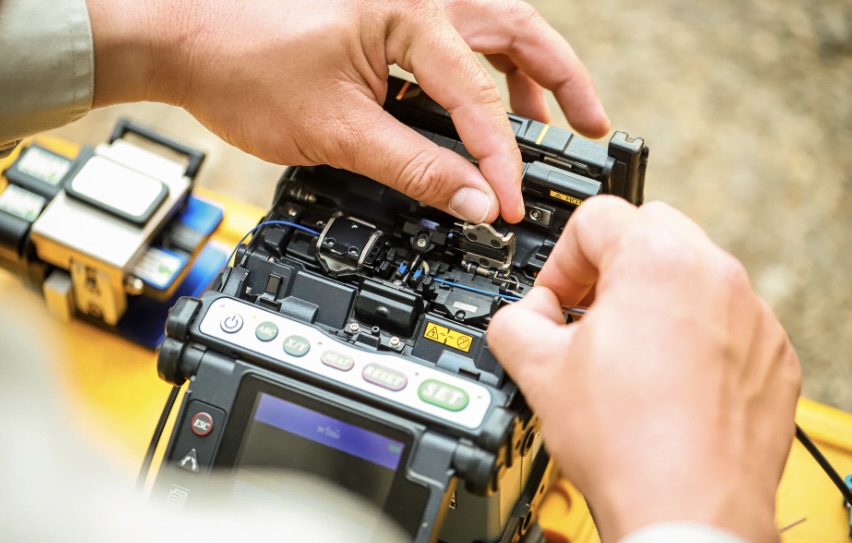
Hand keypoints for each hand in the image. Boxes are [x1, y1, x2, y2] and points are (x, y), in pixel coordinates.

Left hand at [86, 0, 608, 223]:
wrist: (184, 40)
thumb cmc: (244, 66)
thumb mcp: (339, 131)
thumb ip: (416, 168)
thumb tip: (473, 201)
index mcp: (409, 12)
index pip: (478, 99)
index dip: (501, 161)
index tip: (513, 206)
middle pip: (516, 31)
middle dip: (561, 80)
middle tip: (592, 125)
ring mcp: (402, 2)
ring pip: (491, 30)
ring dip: (527, 72)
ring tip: (550, 119)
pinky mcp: (386, 17)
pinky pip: (454, 40)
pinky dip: (482, 70)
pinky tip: (484, 101)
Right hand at [488, 197, 800, 541]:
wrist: (687, 510)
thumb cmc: (628, 444)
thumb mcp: (538, 371)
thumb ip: (513, 321)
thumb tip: (520, 318)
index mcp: (656, 262)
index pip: (595, 217)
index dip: (561, 259)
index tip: (555, 298)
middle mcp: (715, 276)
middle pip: (650, 230)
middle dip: (610, 264)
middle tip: (588, 312)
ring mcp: (752, 316)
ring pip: (692, 272)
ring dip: (653, 296)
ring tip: (626, 351)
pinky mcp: (773, 355)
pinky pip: (727, 318)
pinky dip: (695, 332)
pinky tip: (667, 379)